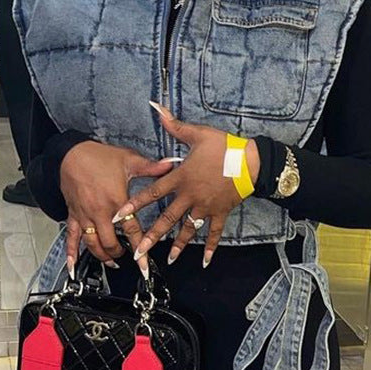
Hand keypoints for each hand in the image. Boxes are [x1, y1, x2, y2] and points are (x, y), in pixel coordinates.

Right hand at [60, 140, 179, 278]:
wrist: (71, 153)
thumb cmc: (99, 156)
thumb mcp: (129, 160)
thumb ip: (151, 167)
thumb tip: (171, 165)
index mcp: (117, 200)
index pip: (131, 230)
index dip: (140, 248)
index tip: (144, 264)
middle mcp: (100, 211)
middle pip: (110, 242)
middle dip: (120, 253)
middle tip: (128, 258)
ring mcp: (85, 215)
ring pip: (92, 243)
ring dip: (102, 256)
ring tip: (110, 261)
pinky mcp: (73, 214)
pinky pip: (71, 236)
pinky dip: (71, 252)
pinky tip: (72, 266)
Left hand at [111, 103, 259, 268]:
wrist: (252, 161)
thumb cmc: (224, 146)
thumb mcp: (198, 134)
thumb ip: (174, 125)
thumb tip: (156, 108)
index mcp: (181, 178)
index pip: (152, 193)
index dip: (133, 204)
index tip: (118, 216)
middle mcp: (190, 196)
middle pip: (166, 219)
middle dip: (151, 236)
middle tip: (138, 251)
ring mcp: (205, 207)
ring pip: (187, 229)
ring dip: (178, 245)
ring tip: (168, 260)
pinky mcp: (220, 212)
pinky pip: (213, 233)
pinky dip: (210, 247)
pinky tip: (205, 261)